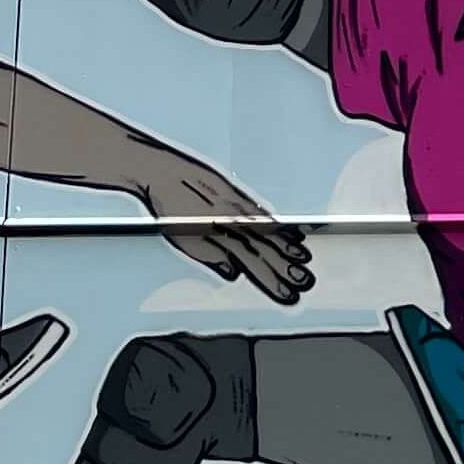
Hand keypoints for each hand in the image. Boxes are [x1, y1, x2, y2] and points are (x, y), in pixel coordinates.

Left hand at [141, 152, 314, 306]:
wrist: (158, 170)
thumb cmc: (165, 204)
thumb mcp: (180, 236)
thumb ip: (209, 255)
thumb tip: (231, 272)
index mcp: (221, 232)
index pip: (252, 261)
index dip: (271, 280)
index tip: (286, 293)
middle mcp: (233, 218)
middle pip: (266, 248)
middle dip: (286, 267)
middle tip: (305, 282)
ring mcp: (237, 205)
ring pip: (268, 230)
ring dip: (287, 247)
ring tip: (303, 259)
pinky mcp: (236, 194)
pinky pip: (263, 214)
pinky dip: (279, 226)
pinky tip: (289, 232)